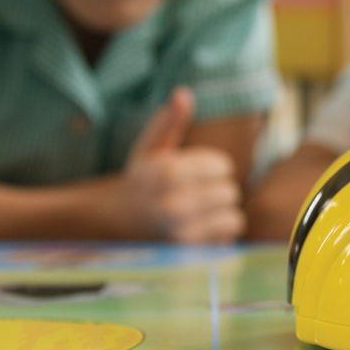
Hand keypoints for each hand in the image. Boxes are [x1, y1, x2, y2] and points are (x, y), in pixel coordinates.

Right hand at [116, 87, 245, 242]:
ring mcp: (181, 233)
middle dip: (219, 191)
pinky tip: (199, 230)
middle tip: (198, 194)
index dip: (215, 167)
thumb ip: (169, 121)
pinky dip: (218, 235)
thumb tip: (184, 93)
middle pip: (230, 192)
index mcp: (167, 172)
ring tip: (201, 212)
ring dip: (222, 214)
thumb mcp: (150, 148)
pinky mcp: (188, 256)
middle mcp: (173, 204)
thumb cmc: (140, 180)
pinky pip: (226, 239)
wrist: (115, 224)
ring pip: (234, 217)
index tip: (197, 173)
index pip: (223, 166)